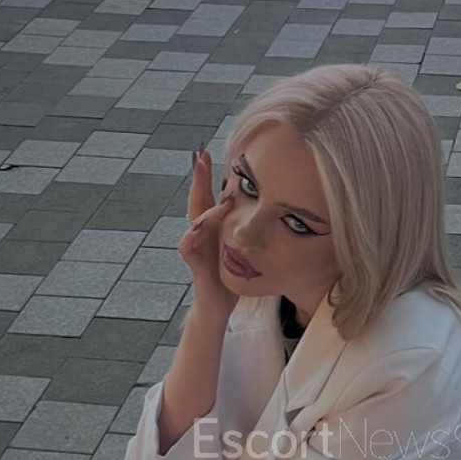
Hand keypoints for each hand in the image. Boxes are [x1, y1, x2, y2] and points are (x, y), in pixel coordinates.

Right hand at [180, 148, 237, 320]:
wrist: (220, 307)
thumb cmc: (232, 277)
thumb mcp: (244, 248)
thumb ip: (250, 231)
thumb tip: (273, 211)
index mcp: (214, 228)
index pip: (211, 197)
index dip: (212, 176)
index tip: (212, 152)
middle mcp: (202, 234)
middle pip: (197, 199)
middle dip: (198, 177)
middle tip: (200, 154)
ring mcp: (196, 247)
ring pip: (193, 218)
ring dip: (200, 199)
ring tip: (209, 185)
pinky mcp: (195, 264)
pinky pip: (187, 245)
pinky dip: (192, 234)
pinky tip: (200, 225)